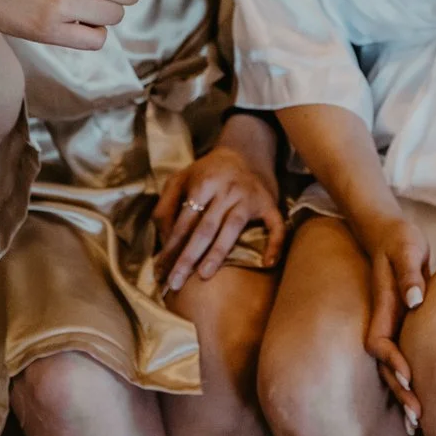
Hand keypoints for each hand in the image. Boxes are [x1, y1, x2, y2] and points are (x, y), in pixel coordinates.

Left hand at [156, 137, 286, 292]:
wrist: (244, 152)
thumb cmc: (206, 173)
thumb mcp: (179, 180)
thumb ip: (165, 207)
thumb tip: (164, 240)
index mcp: (203, 184)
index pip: (183, 222)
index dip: (170, 247)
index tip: (160, 271)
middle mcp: (226, 190)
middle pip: (204, 228)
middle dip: (188, 257)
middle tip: (175, 283)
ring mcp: (249, 198)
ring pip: (232, 228)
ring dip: (218, 253)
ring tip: (204, 275)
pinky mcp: (268, 204)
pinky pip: (275, 225)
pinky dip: (275, 243)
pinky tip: (267, 263)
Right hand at [358, 212, 430, 432]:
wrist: (385, 233)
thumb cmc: (399, 240)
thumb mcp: (406, 249)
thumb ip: (410, 274)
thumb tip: (415, 300)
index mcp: (382, 307)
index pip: (380, 343)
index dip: (393, 364)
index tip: (408, 381)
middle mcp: (383, 321)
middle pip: (385, 365)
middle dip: (399, 392)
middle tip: (416, 420)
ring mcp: (391, 326)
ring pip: (391, 367)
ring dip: (403, 394)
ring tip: (416, 423)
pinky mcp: (401, 326)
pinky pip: (402, 358)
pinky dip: (409, 381)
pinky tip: (422, 399)